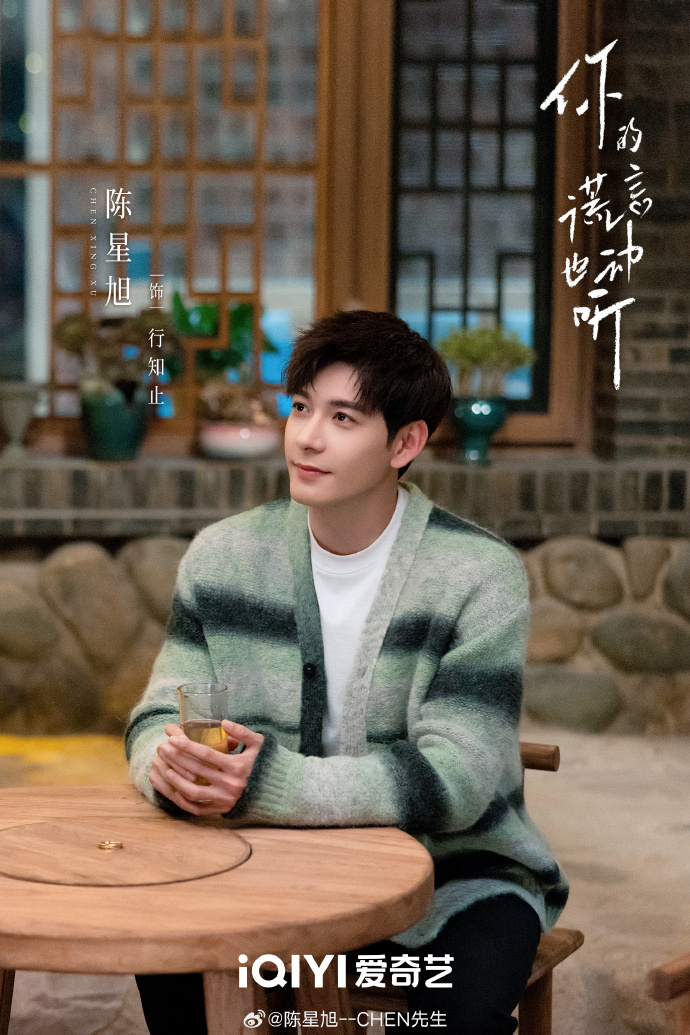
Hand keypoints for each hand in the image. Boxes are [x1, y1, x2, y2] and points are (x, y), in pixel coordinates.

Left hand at [149, 720, 263, 816]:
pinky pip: (196, 808)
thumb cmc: (264, 762)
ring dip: (175, 780)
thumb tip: (223, 722)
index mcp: (237, 767)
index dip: (187, 746)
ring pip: (192, 792)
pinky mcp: (221, 810)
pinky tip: (172, 788)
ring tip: (163, 768)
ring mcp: (224, 800)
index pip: (206, 754)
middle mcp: (230, 785)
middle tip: (162, 748)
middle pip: (195, 770)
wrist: (275, 790)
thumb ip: (242, 731)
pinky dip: (182, 799)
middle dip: (176, 757)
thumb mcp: (258, 743)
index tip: (172, 738)